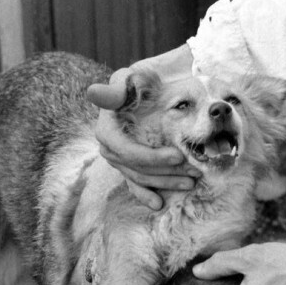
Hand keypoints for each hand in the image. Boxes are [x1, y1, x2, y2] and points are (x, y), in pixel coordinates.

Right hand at [87, 47, 200, 209]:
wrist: (144, 90)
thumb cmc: (137, 82)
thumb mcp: (128, 80)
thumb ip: (113, 89)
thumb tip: (92, 93)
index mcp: (106, 131)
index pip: (127, 151)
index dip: (152, 158)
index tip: (178, 156)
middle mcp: (109, 149)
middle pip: (138, 168)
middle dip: (166, 173)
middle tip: (193, 172)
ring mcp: (119, 161)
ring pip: (142, 178)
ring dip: (166, 183)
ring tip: (190, 182)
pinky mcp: (129, 167)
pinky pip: (136, 185)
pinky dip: (146, 195)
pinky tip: (159, 204)